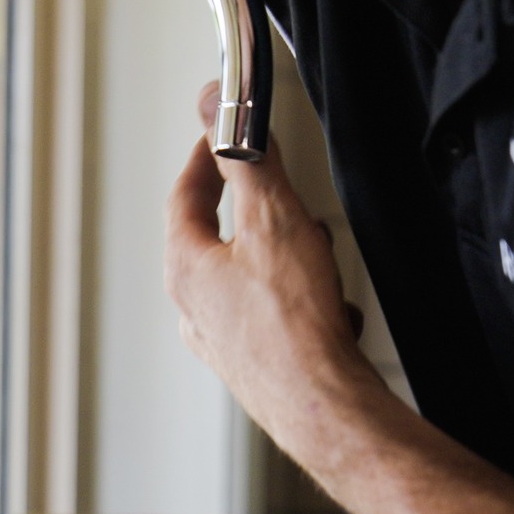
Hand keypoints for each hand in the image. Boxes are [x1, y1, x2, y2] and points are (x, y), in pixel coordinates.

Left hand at [163, 83, 377, 446]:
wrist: (323, 407)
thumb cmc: (295, 325)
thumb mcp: (274, 219)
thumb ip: (243, 158)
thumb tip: (213, 107)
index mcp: (186, 269)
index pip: (183, 198)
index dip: (202, 161)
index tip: (216, 139)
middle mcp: (194, 310)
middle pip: (211, 240)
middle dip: (250, 210)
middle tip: (274, 192)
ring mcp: (222, 343)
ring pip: (245, 280)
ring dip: (279, 257)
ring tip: (315, 255)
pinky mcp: (254, 368)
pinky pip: (273, 317)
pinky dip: (299, 301)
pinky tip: (329, 309)